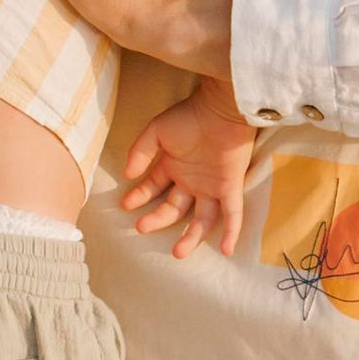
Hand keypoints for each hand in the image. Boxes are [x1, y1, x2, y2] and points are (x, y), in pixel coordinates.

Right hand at [122, 81, 256, 257]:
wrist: (220, 107)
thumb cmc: (189, 115)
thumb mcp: (157, 131)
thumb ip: (141, 152)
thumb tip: (128, 175)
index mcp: (174, 167)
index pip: (154, 189)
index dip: (140, 197)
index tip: (125, 205)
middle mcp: (192, 181)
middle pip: (174, 209)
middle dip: (158, 220)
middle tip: (141, 228)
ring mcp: (212, 186)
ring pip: (203, 219)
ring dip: (191, 237)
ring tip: (178, 253)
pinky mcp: (230, 186)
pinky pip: (233, 213)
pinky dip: (231, 231)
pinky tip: (227, 250)